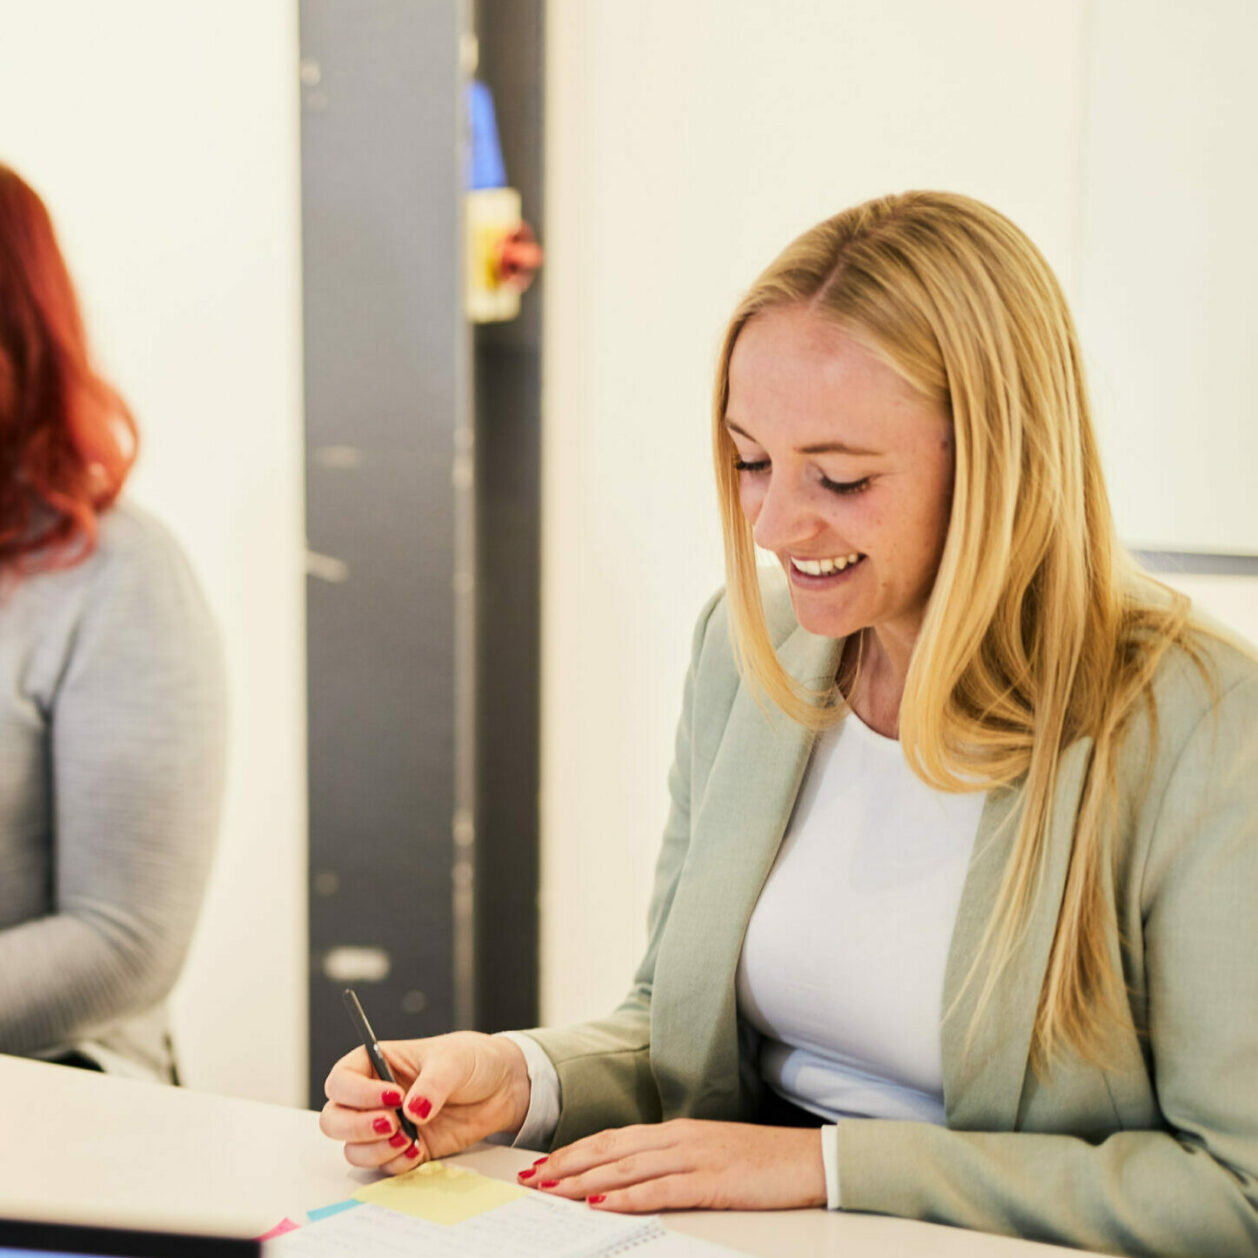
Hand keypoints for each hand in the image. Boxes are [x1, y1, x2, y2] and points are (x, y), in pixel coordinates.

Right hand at [319, 1032, 530, 1173]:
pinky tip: (418, 1150)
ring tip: (408, 1138)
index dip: (357, 1093)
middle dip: (356, 1127)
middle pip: (334, 1119)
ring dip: (374, 1150)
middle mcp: (375, 1096)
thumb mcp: (453, 1061)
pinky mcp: (407, 1148)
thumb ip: (432, 1084)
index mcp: (377, 1063)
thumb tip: (413, 1110)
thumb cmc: (472, 1060)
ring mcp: (389, 1125)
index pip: (341, 1080)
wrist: (502, 1087)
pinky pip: (384, 1166)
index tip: (392, 1097)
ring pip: (353, 1148)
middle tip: (392, 1123)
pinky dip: (395, 1164)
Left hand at [517, 1119, 826, 1212]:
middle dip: (569, 1163)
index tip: (547, 1163)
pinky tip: (604, 1203)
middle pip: (612, 1149)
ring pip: (628, 1167)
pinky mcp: (711, 1181)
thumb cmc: (761, 1161)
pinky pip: (661, 1190)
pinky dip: (628, 1196)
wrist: (809, 1158)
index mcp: (677, 1131)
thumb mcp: (710, 1153)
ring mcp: (694, 1157)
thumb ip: (674, 1159)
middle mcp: (679, 1138)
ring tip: (554, 1189)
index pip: (615, 1138)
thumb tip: (635, 1174)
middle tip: (534, 1176)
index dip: (578, 1150)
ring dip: (586, 1180)